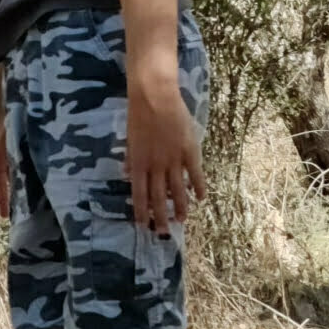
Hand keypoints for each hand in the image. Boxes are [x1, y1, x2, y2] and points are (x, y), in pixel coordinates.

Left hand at [127, 78, 206, 230]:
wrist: (155, 96)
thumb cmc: (139, 114)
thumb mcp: (130, 138)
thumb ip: (131, 158)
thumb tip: (127, 175)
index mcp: (139, 163)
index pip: (139, 194)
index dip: (141, 211)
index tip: (143, 225)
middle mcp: (155, 166)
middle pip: (158, 197)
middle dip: (161, 216)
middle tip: (164, 232)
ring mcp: (173, 160)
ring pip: (177, 190)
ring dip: (180, 207)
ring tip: (182, 221)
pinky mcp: (189, 151)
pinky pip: (195, 174)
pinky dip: (198, 187)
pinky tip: (201, 198)